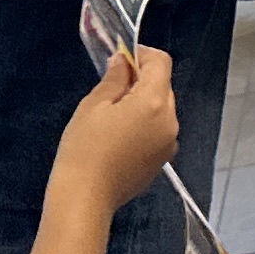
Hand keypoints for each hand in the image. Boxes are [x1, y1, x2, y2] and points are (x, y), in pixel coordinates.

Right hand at [56, 46, 180, 205]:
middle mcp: (170, 121)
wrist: (85, 198)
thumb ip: (114, 79)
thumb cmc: (84, 150)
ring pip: (162, 109)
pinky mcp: (162, 160)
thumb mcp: (93, 106)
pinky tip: (120, 136)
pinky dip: (146, 124)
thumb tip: (123, 61)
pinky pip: (159, 130)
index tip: (123, 59)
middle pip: (163, 86)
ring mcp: (169, 143)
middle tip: (112, 87)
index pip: (161, 63)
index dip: (142, 55)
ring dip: (144, 103)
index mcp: (154, 103)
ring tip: (113, 115)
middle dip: (142, 80)